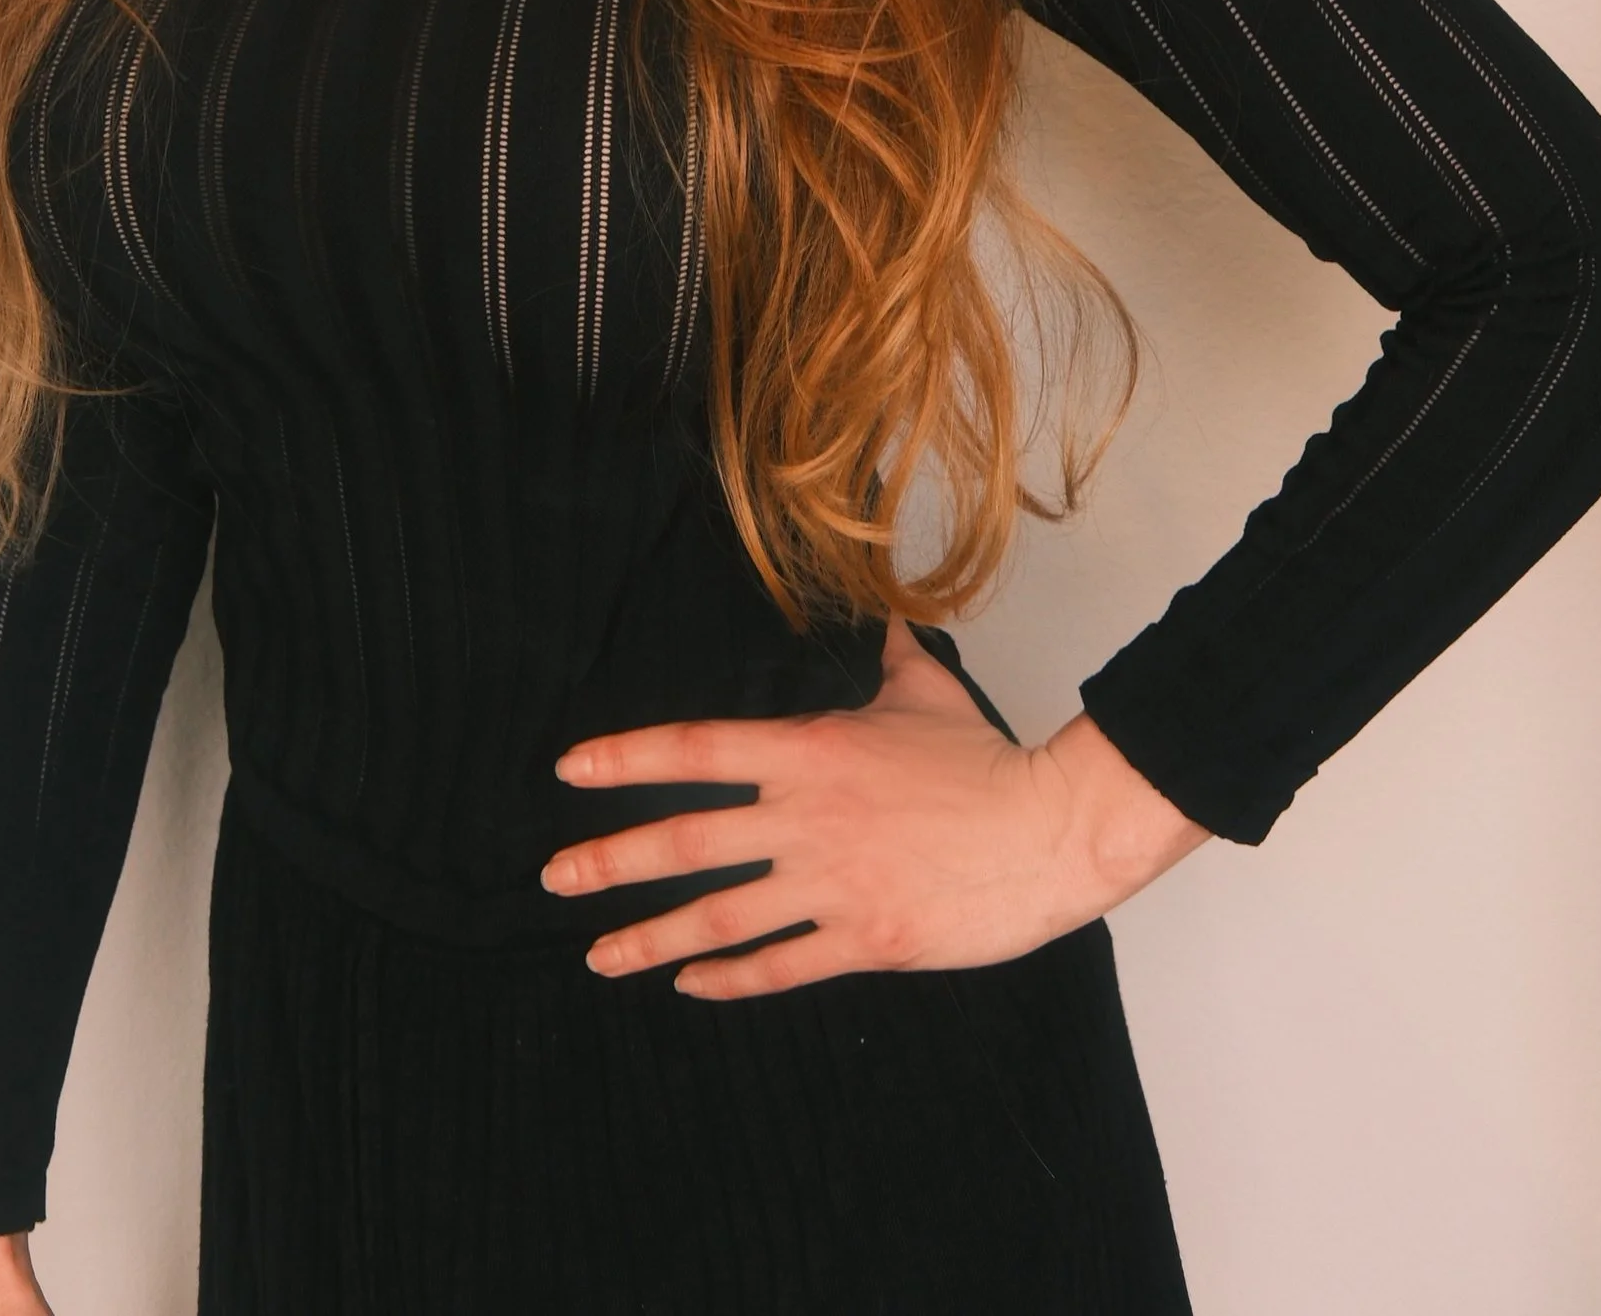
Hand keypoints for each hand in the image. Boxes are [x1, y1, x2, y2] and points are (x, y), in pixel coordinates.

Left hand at [540, 617, 1207, 998]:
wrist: (1046, 830)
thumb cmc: (985, 760)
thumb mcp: (922, 691)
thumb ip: (887, 654)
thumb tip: (883, 617)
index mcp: (808, 751)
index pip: (697, 749)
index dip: (627, 759)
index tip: (570, 771)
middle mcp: (804, 818)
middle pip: (687, 840)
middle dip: (611, 860)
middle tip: (554, 877)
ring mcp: (830, 885)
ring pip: (719, 915)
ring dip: (650, 936)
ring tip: (598, 955)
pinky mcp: (863, 940)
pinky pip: (780, 965)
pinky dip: (729, 978)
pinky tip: (690, 984)